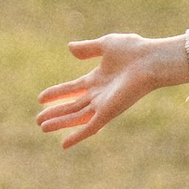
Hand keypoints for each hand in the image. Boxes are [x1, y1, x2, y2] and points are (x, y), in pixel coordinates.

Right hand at [34, 34, 171, 150]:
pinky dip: (77, 136)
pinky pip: (90, 128)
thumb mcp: (105, 45)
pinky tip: (64, 144)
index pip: (73, 89)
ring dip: (60, 122)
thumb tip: (69, 48)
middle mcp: (99, 94)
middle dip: (55, 113)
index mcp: (98, 79)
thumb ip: (87, 48)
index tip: (40, 98)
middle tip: (38, 120)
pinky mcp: (108, 113)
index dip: (57, 93)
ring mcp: (103, 105)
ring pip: (76, 117)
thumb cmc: (134, 50)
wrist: (150, 60)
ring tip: (41, 127)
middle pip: (72, 106)